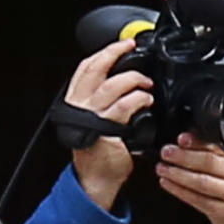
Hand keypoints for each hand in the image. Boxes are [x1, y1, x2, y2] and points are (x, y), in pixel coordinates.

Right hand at [64, 39, 154, 211]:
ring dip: (132, 79)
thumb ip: (110, 103)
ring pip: (110, 85)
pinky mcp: (105, 128)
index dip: (103, 54)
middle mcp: (79, 105)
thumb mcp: (103, 121)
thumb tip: (128, 86)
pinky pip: (123, 106)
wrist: (97, 179)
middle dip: (113, 54)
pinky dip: (137, 99)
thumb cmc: (102, 154)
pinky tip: (146, 100)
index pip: (85, 69)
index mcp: (77, 101)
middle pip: (93, 69)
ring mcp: (90, 116)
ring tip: (145, 84)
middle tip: (130, 47)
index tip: (121, 45)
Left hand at [158, 137, 223, 223]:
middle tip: (166, 152)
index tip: (181, 139)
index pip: (221, 147)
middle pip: (210, 163)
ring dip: (177, 174)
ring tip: (163, 168)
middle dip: (184, 156)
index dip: (199, 141)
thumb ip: (217, 152)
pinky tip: (168, 183)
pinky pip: (197, 199)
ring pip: (202, 182)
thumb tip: (186, 138)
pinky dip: (179, 190)